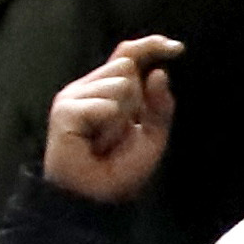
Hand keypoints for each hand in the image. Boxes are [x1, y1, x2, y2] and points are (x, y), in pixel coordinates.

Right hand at [43, 34, 183, 202]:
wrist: (97, 196)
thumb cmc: (121, 167)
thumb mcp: (153, 134)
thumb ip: (160, 104)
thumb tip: (159, 72)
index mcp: (110, 89)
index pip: (129, 55)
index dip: (151, 46)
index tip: (178, 48)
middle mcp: (90, 87)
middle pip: (128, 68)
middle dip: (136, 102)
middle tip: (120, 132)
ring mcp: (74, 96)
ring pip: (120, 85)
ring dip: (122, 119)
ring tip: (105, 140)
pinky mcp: (65, 109)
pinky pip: (106, 106)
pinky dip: (108, 127)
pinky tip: (93, 142)